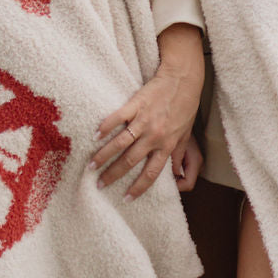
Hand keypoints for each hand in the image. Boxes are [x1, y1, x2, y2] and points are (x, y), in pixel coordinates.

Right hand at [92, 23, 204, 199]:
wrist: (183, 79)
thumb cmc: (186, 106)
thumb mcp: (185, 134)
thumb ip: (178, 154)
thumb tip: (177, 174)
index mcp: (166, 145)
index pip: (150, 173)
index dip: (138, 188)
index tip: (126, 198)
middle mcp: (154, 136)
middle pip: (130, 161)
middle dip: (113, 175)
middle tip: (99, 185)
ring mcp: (144, 120)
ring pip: (120, 143)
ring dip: (104, 156)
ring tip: (91, 166)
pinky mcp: (136, 104)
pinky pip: (118, 118)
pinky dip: (105, 126)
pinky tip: (95, 135)